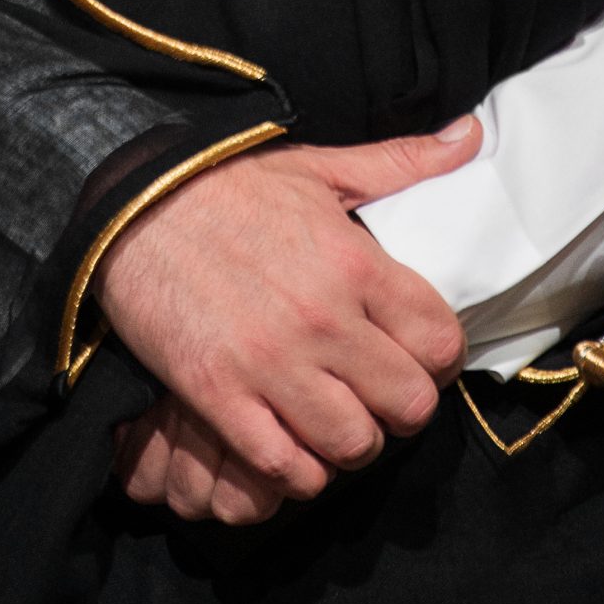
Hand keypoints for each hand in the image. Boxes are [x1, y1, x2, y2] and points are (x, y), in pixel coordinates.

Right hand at [95, 120, 479, 520]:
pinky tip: (290, 439)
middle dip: (400, 408)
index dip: (438, 359)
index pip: (440, 343)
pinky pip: (286, 467)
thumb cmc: (229, 186)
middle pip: (407, 407)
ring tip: (334, 419)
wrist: (132, 206)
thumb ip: (400, 162)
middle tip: (376, 393)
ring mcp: (271, 364)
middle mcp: (323, 319)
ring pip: (352, 446)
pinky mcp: (219, 396)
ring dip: (350, 442)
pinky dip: (297, 468)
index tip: (417, 355)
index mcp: (355, 263)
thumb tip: (472, 136)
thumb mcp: (318, 168)